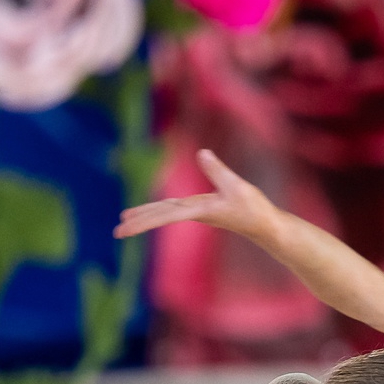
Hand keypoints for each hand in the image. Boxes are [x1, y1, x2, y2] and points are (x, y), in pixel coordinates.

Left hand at [114, 149, 276, 240]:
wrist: (268, 227)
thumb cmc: (256, 209)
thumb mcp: (238, 187)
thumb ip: (218, 170)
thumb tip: (202, 152)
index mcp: (199, 211)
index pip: (165, 215)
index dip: (143, 220)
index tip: (125, 227)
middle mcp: (195, 213)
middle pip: (161, 216)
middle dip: (139, 223)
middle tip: (116, 231)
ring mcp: (198, 211)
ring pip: (166, 212)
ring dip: (145, 217)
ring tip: (124, 221)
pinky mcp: (204, 208)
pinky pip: (175, 209)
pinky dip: (159, 211)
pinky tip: (151, 212)